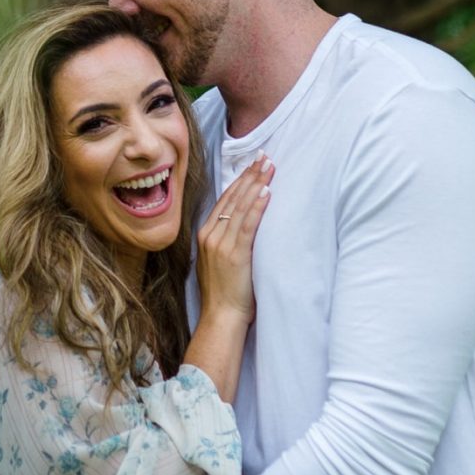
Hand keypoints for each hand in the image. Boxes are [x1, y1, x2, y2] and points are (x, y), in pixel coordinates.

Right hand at [195, 157, 273, 320]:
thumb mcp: (218, 260)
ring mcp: (220, 243)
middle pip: (232, 198)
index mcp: (205, 233)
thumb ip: (226, 240)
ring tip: (269, 168)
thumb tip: (242, 223)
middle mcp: (210, 234)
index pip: (225, 199)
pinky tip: (266, 193)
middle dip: (250, 176)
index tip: (253, 165)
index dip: (240, 180)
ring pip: (240, 207)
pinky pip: (247, 224)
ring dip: (256, 185)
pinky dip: (257, 207)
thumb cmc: (224, 292)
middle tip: (265, 157)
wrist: (221, 317)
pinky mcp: (234, 253)